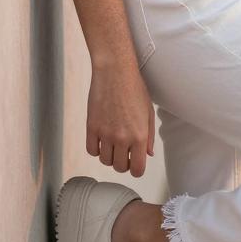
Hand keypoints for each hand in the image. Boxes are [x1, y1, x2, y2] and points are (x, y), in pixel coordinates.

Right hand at [86, 63, 155, 177]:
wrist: (115, 72)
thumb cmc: (134, 88)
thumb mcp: (148, 112)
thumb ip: (149, 136)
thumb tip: (148, 154)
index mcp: (140, 135)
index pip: (137, 169)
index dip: (136, 169)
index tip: (134, 163)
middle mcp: (122, 138)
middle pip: (119, 167)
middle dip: (123, 162)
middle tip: (124, 151)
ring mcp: (105, 133)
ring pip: (105, 161)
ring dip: (109, 155)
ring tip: (113, 142)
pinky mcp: (91, 127)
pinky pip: (91, 150)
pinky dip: (96, 148)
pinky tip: (101, 138)